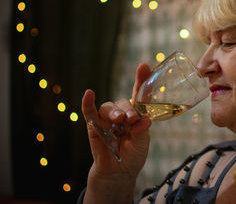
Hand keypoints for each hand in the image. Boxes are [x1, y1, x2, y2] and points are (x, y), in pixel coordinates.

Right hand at [81, 63, 151, 203]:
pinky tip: (88, 94)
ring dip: (115, 112)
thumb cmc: (133, 155)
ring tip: (120, 121)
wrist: (119, 172)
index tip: (144, 67)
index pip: (139, 95)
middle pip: (123, 102)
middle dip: (128, 109)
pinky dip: (87, 102)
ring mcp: (107, 119)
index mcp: (136, 114)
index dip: (142, 80)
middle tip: (132, 119)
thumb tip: (145, 119)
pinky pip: (89, 111)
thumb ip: (142, 131)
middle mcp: (122, 113)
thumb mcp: (142, 143)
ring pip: (109, 107)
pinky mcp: (93, 125)